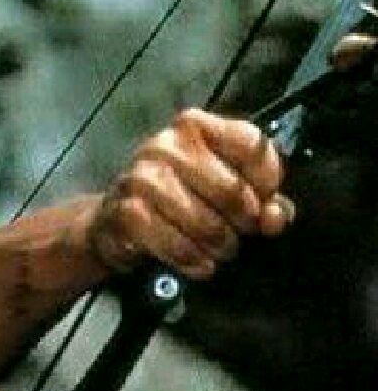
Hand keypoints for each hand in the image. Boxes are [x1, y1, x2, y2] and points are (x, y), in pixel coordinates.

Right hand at [87, 108, 293, 279]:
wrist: (114, 221)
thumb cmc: (172, 199)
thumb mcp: (216, 185)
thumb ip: (257, 196)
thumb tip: (275, 218)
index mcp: (193, 126)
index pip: (251, 145)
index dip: (267, 181)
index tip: (264, 204)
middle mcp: (166, 146)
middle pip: (232, 191)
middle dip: (243, 224)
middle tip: (238, 235)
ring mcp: (144, 180)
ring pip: (207, 225)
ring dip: (220, 248)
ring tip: (217, 251)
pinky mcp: (130, 214)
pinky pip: (179, 247)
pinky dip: (195, 261)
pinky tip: (199, 264)